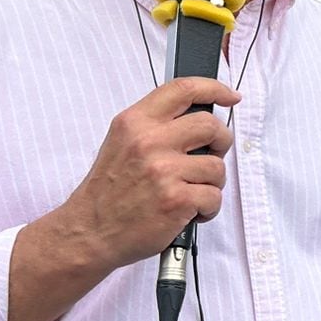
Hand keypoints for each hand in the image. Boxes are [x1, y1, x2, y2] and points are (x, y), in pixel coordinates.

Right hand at [58, 78, 237, 270]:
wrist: (90, 232)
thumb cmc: (109, 191)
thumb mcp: (122, 143)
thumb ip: (156, 126)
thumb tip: (199, 118)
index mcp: (135, 122)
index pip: (183, 89)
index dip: (214, 88)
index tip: (230, 96)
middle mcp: (148, 141)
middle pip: (210, 125)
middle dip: (220, 142)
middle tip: (210, 156)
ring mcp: (163, 170)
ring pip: (217, 166)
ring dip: (211, 183)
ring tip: (189, 191)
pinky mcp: (176, 199)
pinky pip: (214, 197)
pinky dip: (207, 208)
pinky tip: (187, 212)